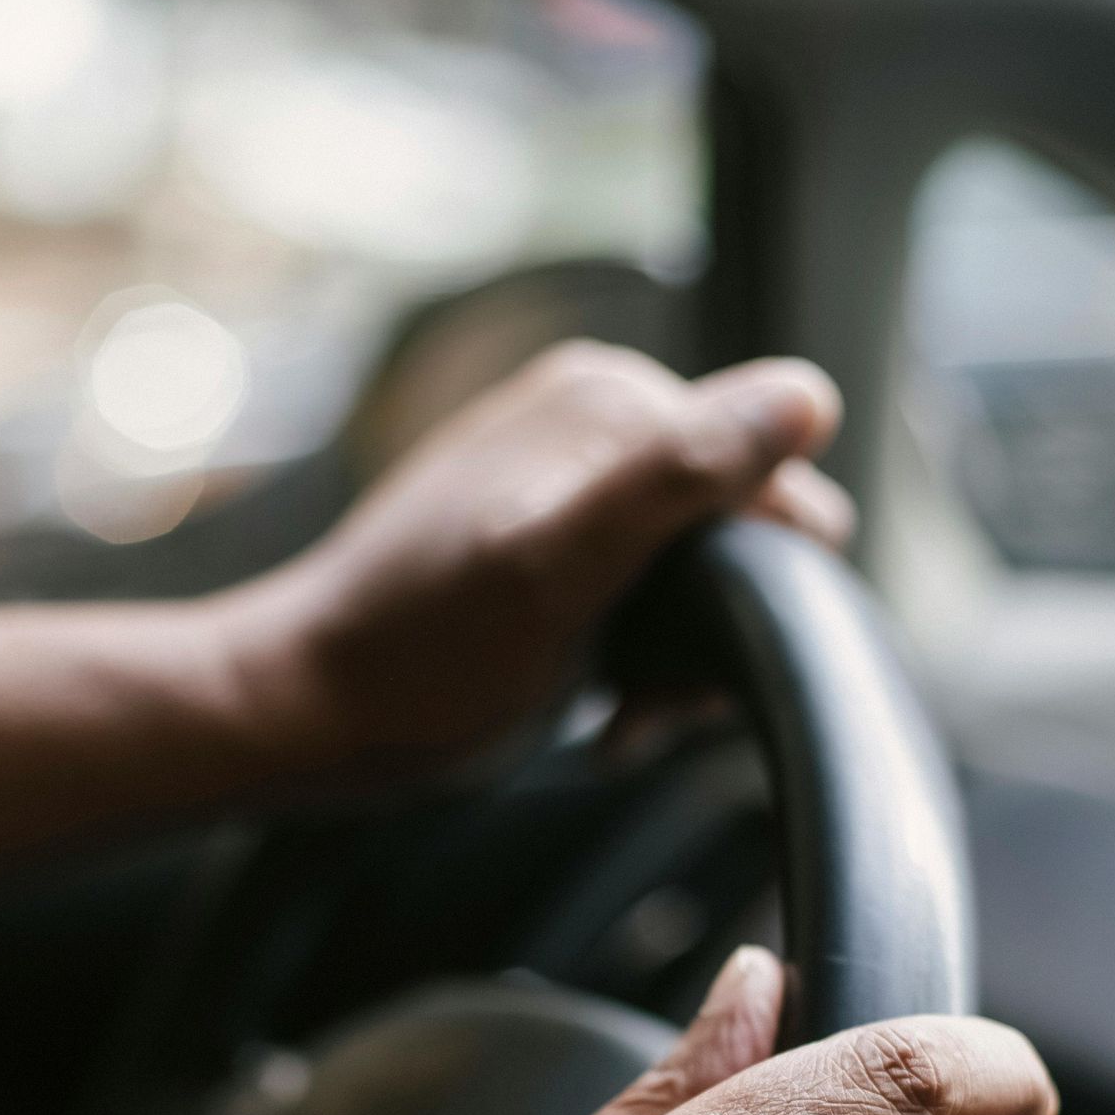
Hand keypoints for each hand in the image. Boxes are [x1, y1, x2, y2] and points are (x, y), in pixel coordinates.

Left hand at [211, 342, 854, 782]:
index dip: (762, 587)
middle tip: (645, 705)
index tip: (688, 668)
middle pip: (742, 531)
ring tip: (618, 714)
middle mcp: (596, 420)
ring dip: (680, 662)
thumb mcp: (557, 568)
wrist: (307, 711)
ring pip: (701, 576)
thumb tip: (807, 400)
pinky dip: (640, 660)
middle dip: (717, 631)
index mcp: (614, 401)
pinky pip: (645, 593)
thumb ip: (676, 475)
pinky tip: (600, 706)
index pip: (775, 480)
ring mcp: (569, 478)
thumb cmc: (424, 662)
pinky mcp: (547, 538)